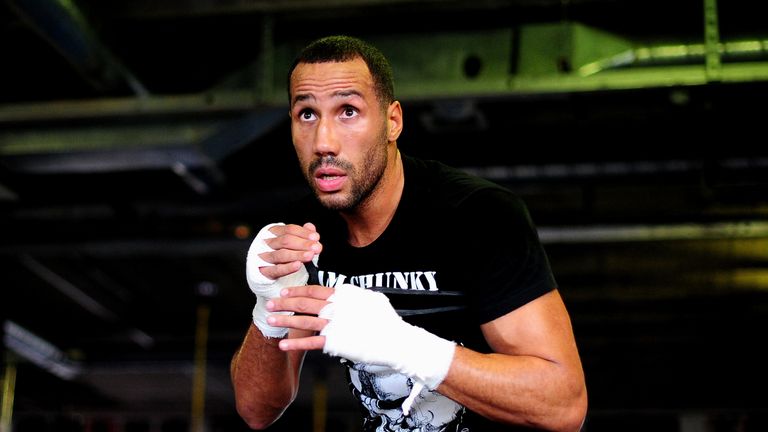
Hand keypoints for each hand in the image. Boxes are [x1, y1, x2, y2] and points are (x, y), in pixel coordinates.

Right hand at [246, 222, 321, 337]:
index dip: (303, 233)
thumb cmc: (285, 260)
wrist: (270, 282)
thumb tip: (311, 227)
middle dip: (303, 244)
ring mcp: (263, 258)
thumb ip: (303, 236)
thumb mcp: (296, 247)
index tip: (316, 238)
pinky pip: (275, 270)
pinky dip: (287, 267)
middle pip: (285, 241)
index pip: (289, 230)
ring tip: (310, 255)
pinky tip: (298, 266)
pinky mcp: (263, 272)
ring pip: (281, 254)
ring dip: (297, 254)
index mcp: (273, 233)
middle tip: (317, 247)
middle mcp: (266, 243)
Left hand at [268, 284, 455, 392]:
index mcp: (343, 294)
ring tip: (269, 320)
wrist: (395, 339)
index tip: (284, 292)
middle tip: (270, 303)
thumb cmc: (386, 319)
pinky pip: (310, 342)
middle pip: (304, 302)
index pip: (314, 289)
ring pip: (302, 320)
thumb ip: (354, 295)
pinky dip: (294, 344)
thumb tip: (346, 292)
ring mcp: (334, 324)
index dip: (297, 290)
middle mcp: (336, 306)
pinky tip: (282, 345)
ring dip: (284, 320)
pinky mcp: (334, 342)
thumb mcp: (371, 299)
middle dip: (284, 303)